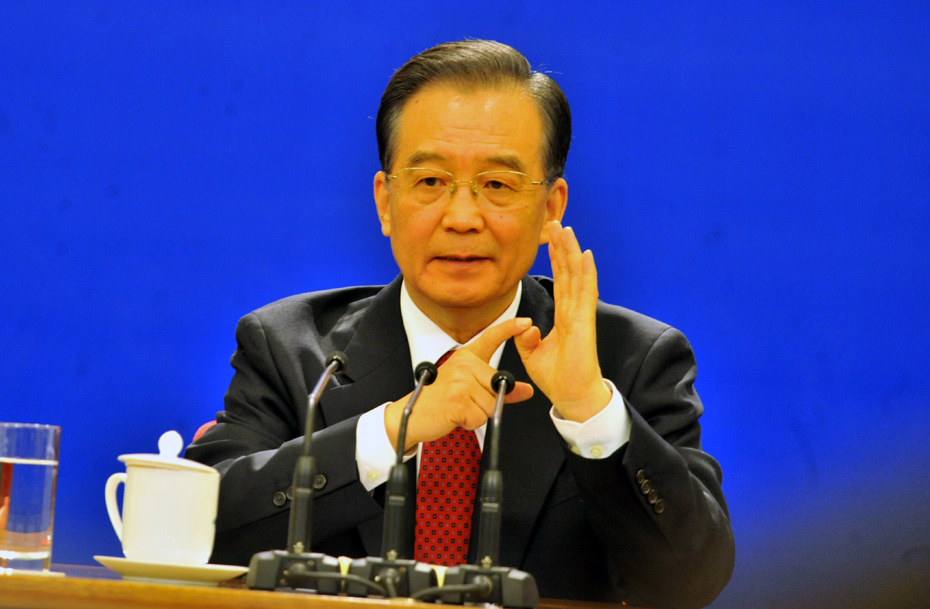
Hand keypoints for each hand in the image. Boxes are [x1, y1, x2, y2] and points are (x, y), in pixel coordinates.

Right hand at [385, 318, 534, 451]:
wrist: (411, 414)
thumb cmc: (440, 400)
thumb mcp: (469, 389)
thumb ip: (498, 389)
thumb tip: (526, 390)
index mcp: (466, 358)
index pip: (490, 338)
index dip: (509, 329)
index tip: (526, 322)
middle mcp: (464, 365)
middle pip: (498, 387)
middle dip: (486, 403)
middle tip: (464, 402)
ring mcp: (460, 381)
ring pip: (491, 405)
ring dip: (477, 414)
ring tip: (458, 409)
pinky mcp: (457, 400)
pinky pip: (479, 418)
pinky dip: (470, 423)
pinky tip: (455, 416)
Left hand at [514, 222, 610, 421]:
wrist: (572, 397)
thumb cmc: (557, 378)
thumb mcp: (533, 355)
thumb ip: (526, 338)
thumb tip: (527, 325)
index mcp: (563, 317)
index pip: (559, 281)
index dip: (555, 259)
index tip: (550, 238)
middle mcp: (573, 311)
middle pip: (568, 272)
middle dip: (562, 247)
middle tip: (557, 222)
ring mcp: (580, 315)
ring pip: (577, 276)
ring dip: (571, 251)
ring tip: (567, 229)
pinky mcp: (584, 323)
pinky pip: (586, 293)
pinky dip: (586, 273)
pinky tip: (585, 254)